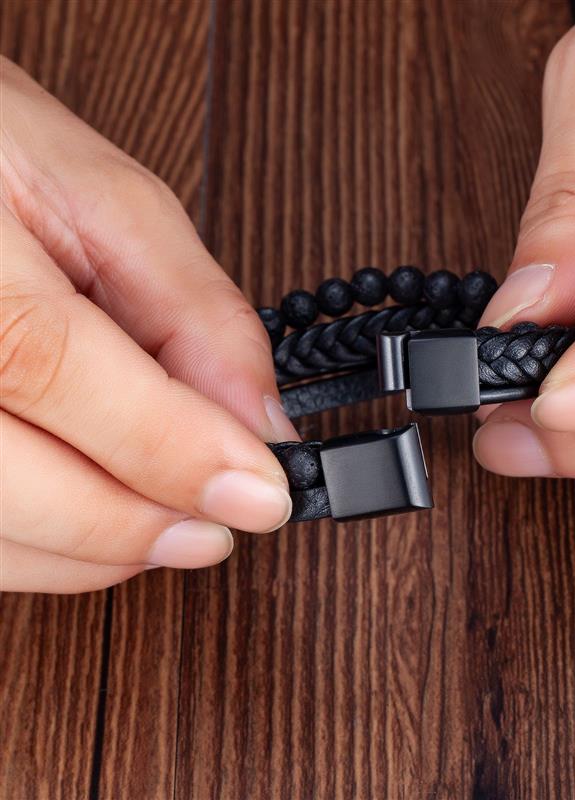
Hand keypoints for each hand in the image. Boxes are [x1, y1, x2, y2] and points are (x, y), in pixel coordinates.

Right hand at [1, 59, 297, 592]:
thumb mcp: (111, 204)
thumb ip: (196, 314)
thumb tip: (260, 424)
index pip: (50, 366)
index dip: (168, 446)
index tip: (261, 494)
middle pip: (4, 478)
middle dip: (135, 525)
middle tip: (219, 526)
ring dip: (98, 549)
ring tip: (168, 521)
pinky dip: (50, 547)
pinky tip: (101, 515)